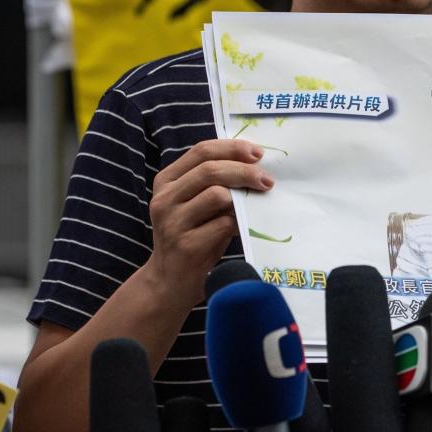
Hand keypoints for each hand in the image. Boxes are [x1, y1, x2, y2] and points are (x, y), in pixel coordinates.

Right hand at [142, 138, 272, 305]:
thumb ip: (212, 184)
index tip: (257, 153)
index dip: (232, 148)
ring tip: (254, 205)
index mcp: (166, 181)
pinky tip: (244, 226)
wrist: (168, 282)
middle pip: (210, 170)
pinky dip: (239, 222)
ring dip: (242, 197)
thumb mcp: (193, 205)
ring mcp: (172, 222)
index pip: (201, 151)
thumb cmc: (190, 237)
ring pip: (216, 194)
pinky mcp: (186, 245)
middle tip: (266, 180)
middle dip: (244, 171)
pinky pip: (222, 224)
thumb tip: (253, 165)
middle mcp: (165, 198)